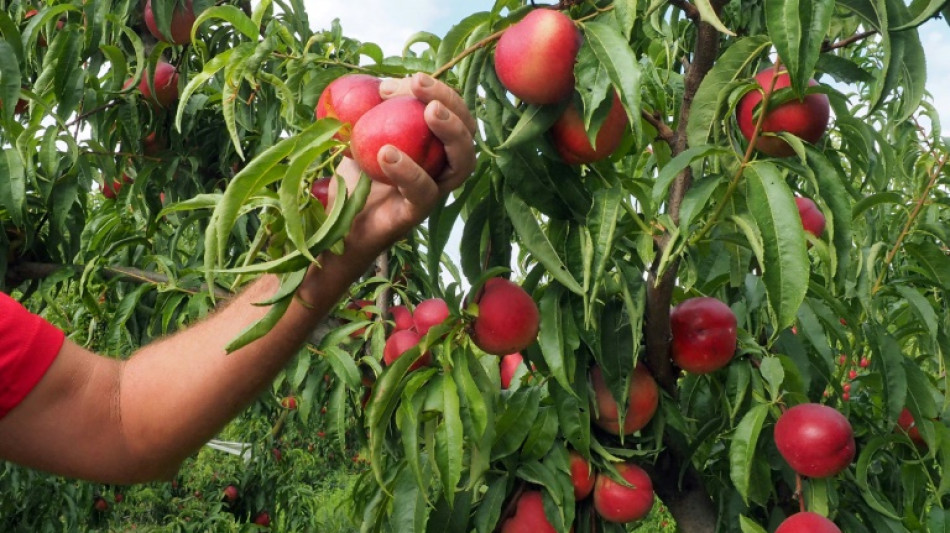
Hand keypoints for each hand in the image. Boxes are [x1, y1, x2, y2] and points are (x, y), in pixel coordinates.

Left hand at [332, 72, 476, 255]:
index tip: (388, 84)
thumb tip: (377, 82)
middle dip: (451, 101)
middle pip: (467, 131)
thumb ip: (371, 111)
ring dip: (451, 131)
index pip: (448, 110)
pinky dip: (409, 170)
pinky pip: (425, 190)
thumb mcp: (359, 136)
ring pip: (463, 162)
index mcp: (435, 145)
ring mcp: (435, 191)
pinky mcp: (419, 212)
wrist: (337, 227)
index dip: (429, 90)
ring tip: (429, 111)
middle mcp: (443, 167)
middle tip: (420, 84)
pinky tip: (387, 153)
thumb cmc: (353, 179)